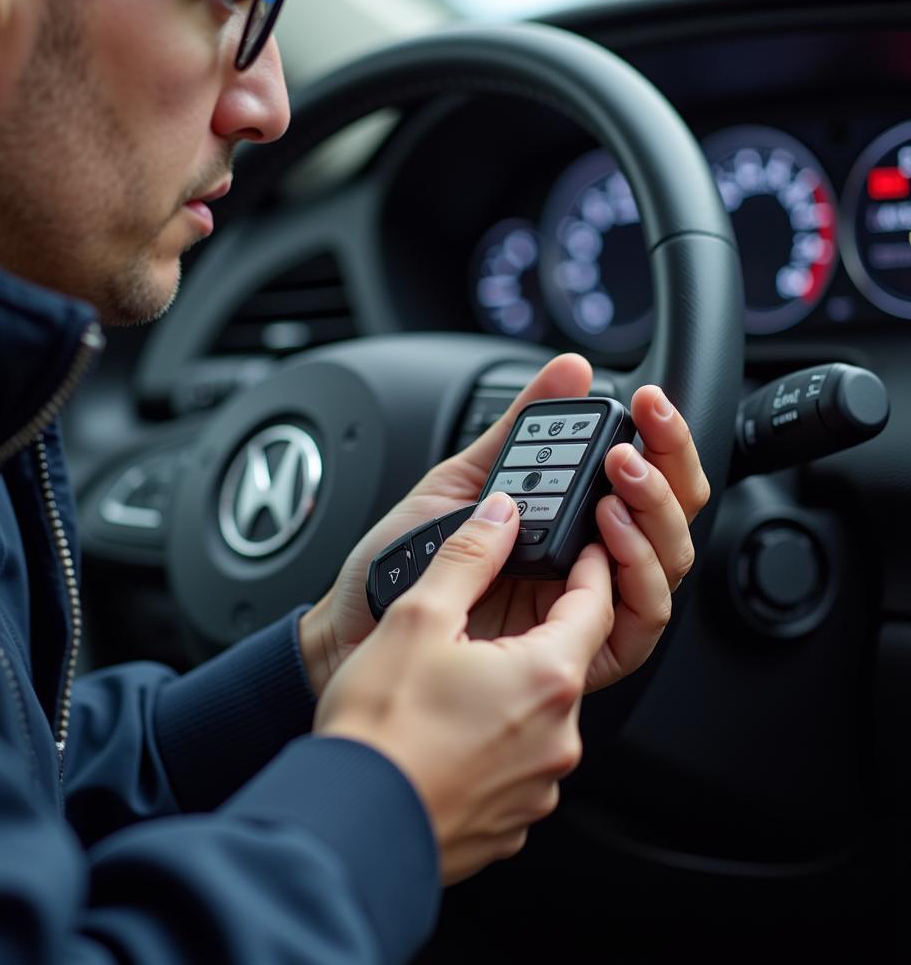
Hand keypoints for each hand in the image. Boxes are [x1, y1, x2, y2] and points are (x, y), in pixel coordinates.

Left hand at [299, 354, 709, 695]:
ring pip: (667, 567)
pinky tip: (604, 537)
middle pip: (670, 519)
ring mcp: (585, 607)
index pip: (648, 480)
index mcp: (569, 519)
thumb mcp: (462, 480)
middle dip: (668, 469)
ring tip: (619, 479)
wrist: (356, 623)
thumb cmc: (402, 559)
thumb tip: (569, 370)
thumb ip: (518, 429)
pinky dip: (635, 576)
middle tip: (635, 438)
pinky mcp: (580, 655)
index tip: (648, 402)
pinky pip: (640, 625)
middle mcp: (588, 562)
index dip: (664, 439)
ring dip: (653, 516)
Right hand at [315, 493, 613, 884]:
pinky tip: (446, 734)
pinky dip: (492, 743)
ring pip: (537, 717)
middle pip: (563, 663)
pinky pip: (516, 765)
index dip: (591, 571)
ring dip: (509, 693)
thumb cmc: (380, 728)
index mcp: (546, 678)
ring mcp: (537, 786)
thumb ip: (469, 556)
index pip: (594, 607)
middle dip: (535, 635)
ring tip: (451, 685)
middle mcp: (558, 737)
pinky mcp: (511, 821)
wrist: (348, 823)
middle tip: (489, 621)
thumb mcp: (418, 616)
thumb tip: (501, 516)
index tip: (585, 551)